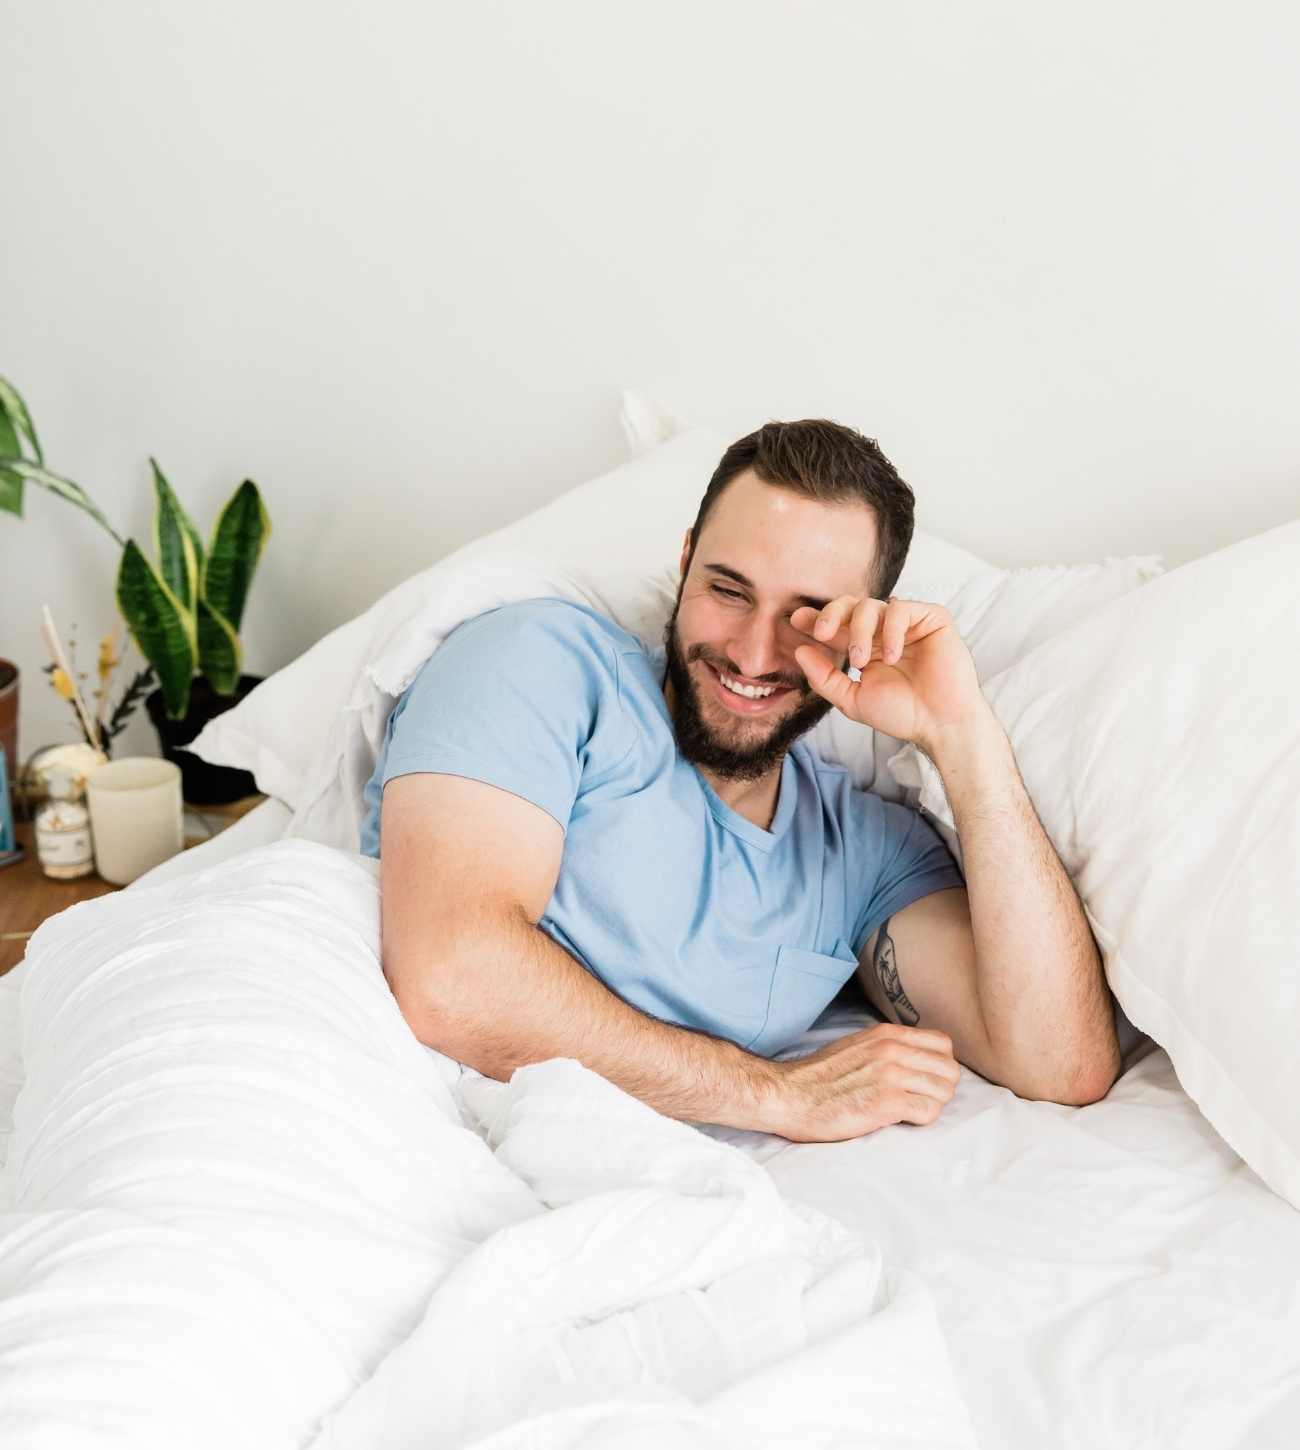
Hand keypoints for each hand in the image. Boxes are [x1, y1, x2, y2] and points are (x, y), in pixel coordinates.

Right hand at [764, 1022, 960, 1141]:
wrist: (790, 1096)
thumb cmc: (819, 1077)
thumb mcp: (857, 1046)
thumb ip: (888, 1047)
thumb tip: (917, 1058)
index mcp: (886, 1034)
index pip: (943, 1044)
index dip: (940, 1065)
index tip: (926, 1078)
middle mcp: (892, 1050)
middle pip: (950, 1069)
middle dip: (940, 1088)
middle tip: (920, 1099)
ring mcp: (890, 1075)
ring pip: (944, 1092)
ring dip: (931, 1105)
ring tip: (909, 1110)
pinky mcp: (887, 1103)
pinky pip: (929, 1113)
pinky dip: (920, 1120)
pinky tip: (900, 1119)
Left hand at [790, 596, 985, 751]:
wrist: (939, 724)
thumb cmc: (902, 714)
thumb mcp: (852, 699)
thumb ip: (824, 677)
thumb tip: (799, 651)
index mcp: (866, 647)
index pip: (836, 625)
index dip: (814, 619)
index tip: (794, 621)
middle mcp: (884, 632)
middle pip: (850, 605)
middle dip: (830, 614)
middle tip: (821, 632)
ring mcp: (907, 624)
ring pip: (871, 605)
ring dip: (860, 631)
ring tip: (861, 661)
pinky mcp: (931, 619)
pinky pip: (901, 609)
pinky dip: (892, 631)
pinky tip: (892, 656)